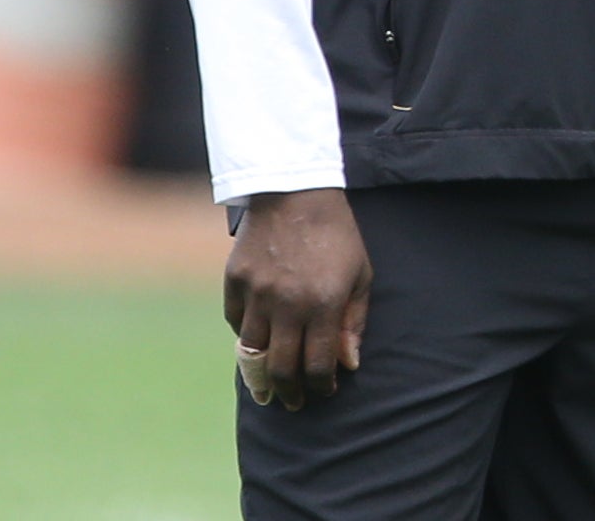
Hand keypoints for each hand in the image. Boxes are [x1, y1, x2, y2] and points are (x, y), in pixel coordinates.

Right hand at [224, 188, 372, 410]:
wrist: (296, 191)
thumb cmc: (337, 234)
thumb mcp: (360, 273)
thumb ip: (354, 320)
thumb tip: (349, 364)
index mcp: (323, 303)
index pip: (319, 363)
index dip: (322, 385)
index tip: (324, 392)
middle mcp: (287, 304)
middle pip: (281, 368)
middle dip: (290, 392)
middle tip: (295, 403)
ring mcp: (256, 293)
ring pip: (252, 352)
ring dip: (261, 376)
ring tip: (269, 390)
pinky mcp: (234, 282)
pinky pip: (235, 323)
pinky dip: (246, 338)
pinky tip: (257, 345)